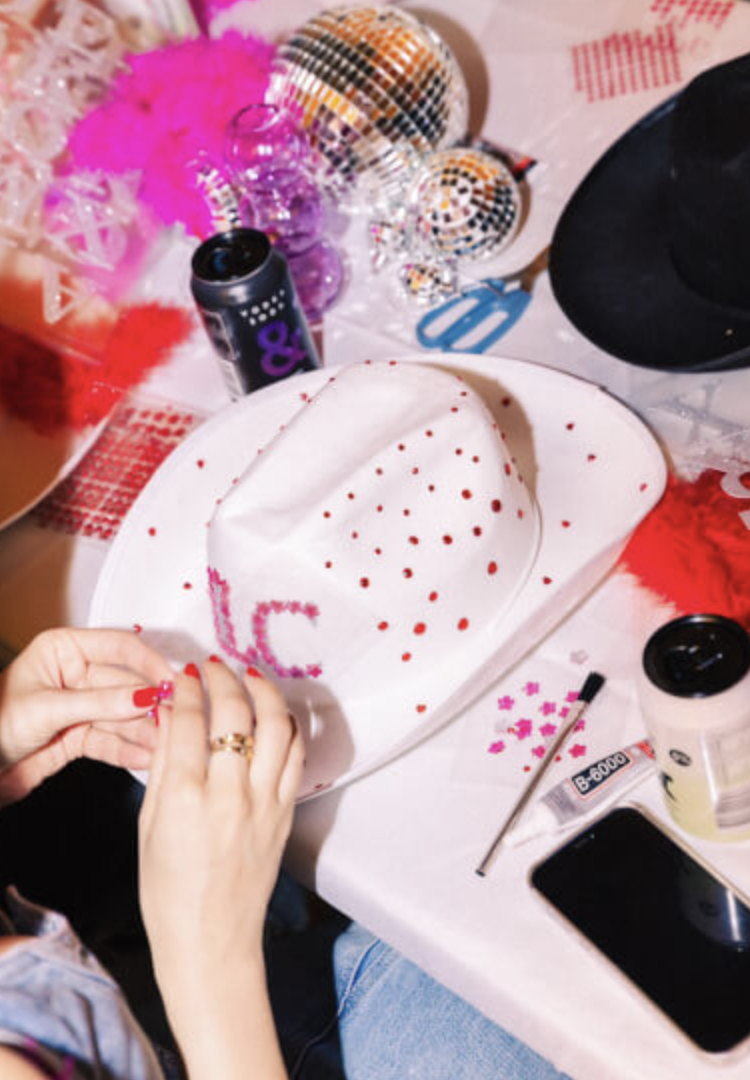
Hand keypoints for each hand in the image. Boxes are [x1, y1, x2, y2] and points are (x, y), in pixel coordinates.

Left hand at [0, 627, 172, 805]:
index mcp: (63, 649)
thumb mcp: (47, 709)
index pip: (119, 647)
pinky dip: (129, 751)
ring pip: (123, 716)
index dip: (149, 663)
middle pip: (127, 684)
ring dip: (145, 731)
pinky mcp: (80, 737)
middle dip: (150, 703)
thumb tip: (146, 696)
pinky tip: (146, 757)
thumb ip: (100, 703)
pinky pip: (112, 741)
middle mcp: (76, 674)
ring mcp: (81, 706)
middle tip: (177, 716)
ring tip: (166, 743)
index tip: (172, 682)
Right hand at [138, 659, 303, 1079]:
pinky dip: (286, 725)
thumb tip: (168, 712)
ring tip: (250, 675)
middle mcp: (230, 795)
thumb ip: (162, 764)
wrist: (211, 941)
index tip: (185, 675)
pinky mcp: (286, 813)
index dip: (187, 688)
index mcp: (185, 800)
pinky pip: (295, 755)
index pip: (190, 720)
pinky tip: (273, 713)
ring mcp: (265, 803)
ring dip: (264, 691)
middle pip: (235, 713)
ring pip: (275, 726)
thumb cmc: (168, 891)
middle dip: (225, 678)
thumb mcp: (149, 825)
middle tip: (215, 666)